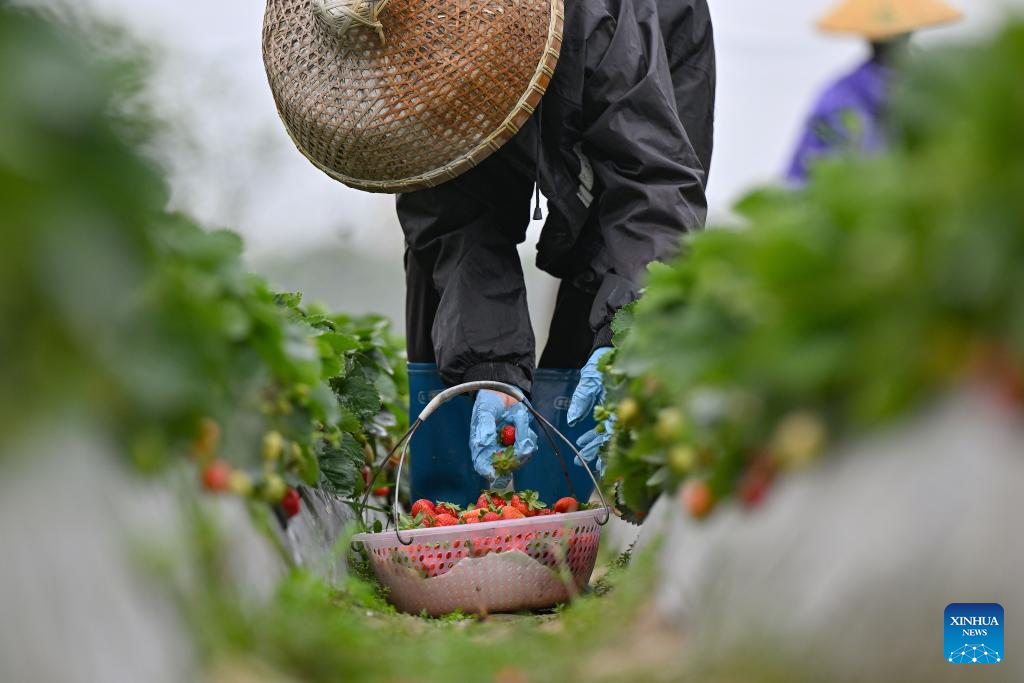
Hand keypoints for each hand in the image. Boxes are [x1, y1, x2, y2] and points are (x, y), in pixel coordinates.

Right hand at [469, 390, 537, 485]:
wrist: (503, 392)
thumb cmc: (489, 402)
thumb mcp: (484, 410)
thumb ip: (485, 426)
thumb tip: (485, 442)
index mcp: (481, 446)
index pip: (483, 465)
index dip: (490, 472)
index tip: (497, 474)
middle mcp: (495, 450)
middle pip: (507, 466)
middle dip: (516, 455)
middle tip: (522, 439)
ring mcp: (509, 447)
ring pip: (521, 457)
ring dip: (523, 438)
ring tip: (517, 417)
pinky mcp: (521, 442)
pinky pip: (529, 446)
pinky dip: (528, 433)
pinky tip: (520, 419)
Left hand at [568, 347, 612, 475]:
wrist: (611, 348)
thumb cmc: (603, 362)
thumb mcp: (589, 380)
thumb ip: (582, 399)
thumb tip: (573, 420)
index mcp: (619, 404)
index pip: (610, 431)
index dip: (597, 444)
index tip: (583, 452)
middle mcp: (622, 409)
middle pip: (611, 437)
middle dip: (596, 449)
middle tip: (580, 460)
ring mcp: (619, 409)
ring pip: (609, 433)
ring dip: (597, 445)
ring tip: (582, 454)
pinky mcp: (614, 407)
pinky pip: (608, 425)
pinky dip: (599, 435)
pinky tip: (587, 442)